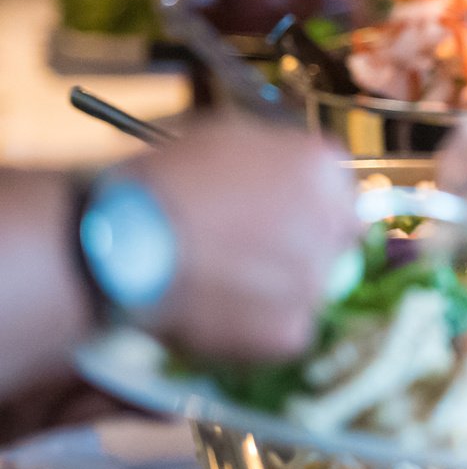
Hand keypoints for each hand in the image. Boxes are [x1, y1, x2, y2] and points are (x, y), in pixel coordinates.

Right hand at [125, 117, 358, 359]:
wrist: (122, 240)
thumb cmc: (165, 181)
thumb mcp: (227, 136)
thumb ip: (277, 158)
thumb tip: (295, 179)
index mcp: (322, 167)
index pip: (343, 199)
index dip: (310, 213)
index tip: (282, 221)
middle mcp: (332, 222)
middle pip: (334, 246)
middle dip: (300, 252)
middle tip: (251, 256)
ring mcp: (316, 279)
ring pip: (312, 291)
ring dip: (277, 291)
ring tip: (222, 284)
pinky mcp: (292, 328)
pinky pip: (288, 331)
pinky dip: (259, 328)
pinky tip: (220, 311)